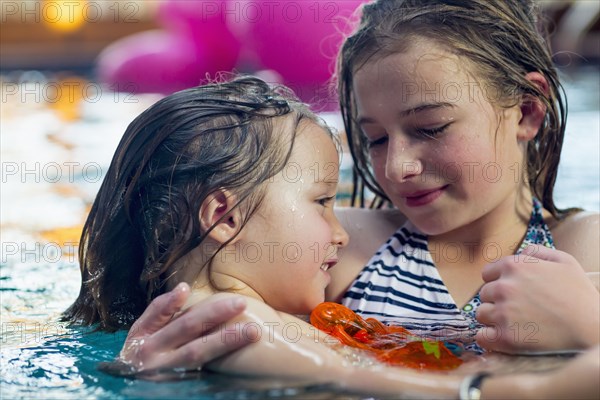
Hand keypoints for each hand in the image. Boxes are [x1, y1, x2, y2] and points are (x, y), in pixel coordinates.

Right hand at [116, 282, 254, 373]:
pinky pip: (202, 374)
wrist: (132, 383)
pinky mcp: (179, 385)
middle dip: (214, 314)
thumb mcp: (142, 331)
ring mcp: (166, 372)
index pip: (157, 313)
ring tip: (251, 332)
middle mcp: (152, 353)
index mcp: (143, 334)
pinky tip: (239, 362)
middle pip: (186, 329)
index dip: (170, 303)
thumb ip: (161, 310)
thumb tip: (184, 288)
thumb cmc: (143, 350)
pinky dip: (222, 366)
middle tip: (241, 302)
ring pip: (198, 353)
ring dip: (226, 341)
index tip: (186, 290)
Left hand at [476, 245, 599, 352]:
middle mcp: (504, 287)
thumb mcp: (564, 261)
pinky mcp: (506, 338)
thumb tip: (520, 253)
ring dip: (493, 319)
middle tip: (519, 309)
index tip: (512, 293)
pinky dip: (489, 338)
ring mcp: (503, 313)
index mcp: (514, 266)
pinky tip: (503, 338)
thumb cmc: (580, 295)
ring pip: (482, 314)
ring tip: (516, 323)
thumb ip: (537, 252)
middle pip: (484, 294)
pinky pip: (482, 337)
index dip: (498, 283)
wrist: (593, 328)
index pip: (487, 274)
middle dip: (497, 301)